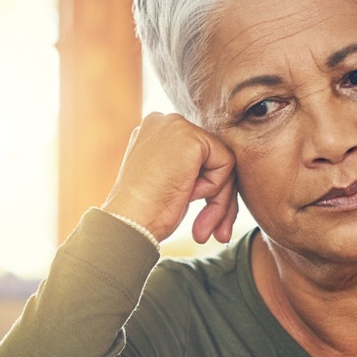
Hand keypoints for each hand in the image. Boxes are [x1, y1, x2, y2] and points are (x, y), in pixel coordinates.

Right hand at [101, 112, 238, 244]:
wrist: (129, 223)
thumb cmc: (145, 214)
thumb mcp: (167, 183)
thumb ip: (188, 169)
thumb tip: (225, 177)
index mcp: (154, 132)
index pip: (197, 155)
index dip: (204, 189)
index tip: (201, 225)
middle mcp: (163, 122)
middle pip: (212, 157)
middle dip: (218, 198)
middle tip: (210, 234)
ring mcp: (175, 126)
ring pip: (222, 162)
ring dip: (218, 200)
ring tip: (200, 226)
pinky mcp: (190, 136)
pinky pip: (226, 163)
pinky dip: (214, 188)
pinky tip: (188, 194)